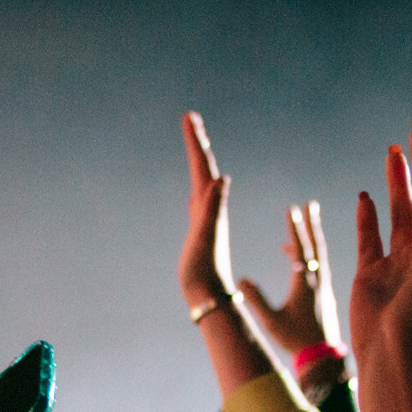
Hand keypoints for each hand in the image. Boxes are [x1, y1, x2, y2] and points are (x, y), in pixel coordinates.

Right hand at [177, 111, 234, 308]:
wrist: (208, 294)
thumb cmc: (205, 270)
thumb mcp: (208, 237)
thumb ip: (214, 208)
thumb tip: (221, 179)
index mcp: (211, 205)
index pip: (204, 166)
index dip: (196, 142)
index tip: (189, 117)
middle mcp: (210, 207)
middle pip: (204, 168)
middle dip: (196, 142)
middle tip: (190, 118)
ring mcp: (206, 218)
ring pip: (202, 181)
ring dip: (197, 160)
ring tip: (194, 143)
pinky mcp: (201, 231)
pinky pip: (198, 201)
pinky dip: (196, 188)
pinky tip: (196, 189)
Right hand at [240, 198, 342, 357]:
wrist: (322, 356)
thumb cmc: (295, 339)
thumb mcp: (272, 320)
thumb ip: (256, 299)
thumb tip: (240, 279)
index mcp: (305, 284)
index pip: (300, 250)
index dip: (295, 229)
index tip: (293, 209)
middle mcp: (318, 281)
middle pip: (315, 246)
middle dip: (310, 225)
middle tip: (309, 205)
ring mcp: (324, 287)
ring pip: (318, 256)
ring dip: (311, 239)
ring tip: (301, 226)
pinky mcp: (325, 295)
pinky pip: (318, 268)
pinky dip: (308, 258)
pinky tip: (298, 261)